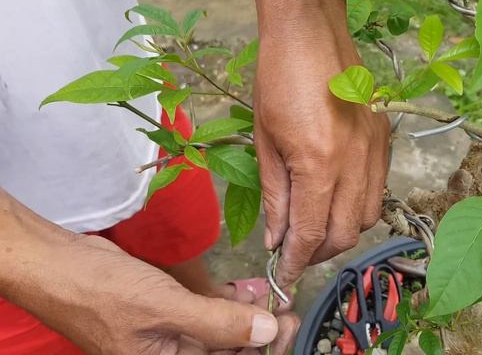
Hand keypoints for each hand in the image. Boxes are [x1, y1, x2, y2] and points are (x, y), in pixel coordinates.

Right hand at [0, 189, 286, 354]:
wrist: (60, 267)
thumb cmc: (104, 294)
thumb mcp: (167, 310)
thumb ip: (218, 324)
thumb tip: (267, 334)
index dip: (265, 349)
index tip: (289, 325)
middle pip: (229, 351)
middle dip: (260, 330)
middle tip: (285, 306)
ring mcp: (170, 337)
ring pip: (220, 332)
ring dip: (245, 314)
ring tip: (267, 295)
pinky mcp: (167, 314)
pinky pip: (204, 314)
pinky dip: (224, 303)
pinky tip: (243, 289)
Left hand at [253, 0, 389, 285]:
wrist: (310, 33)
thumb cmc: (278, 79)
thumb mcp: (264, 141)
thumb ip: (276, 196)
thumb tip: (278, 238)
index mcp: (319, 163)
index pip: (311, 233)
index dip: (296, 262)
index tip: (285, 277)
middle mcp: (355, 162)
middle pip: (344, 234)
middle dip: (318, 252)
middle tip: (295, 250)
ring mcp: (375, 150)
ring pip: (367, 217)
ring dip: (340, 231)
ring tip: (315, 225)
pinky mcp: (384, 139)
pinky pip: (378, 190)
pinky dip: (358, 206)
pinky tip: (336, 197)